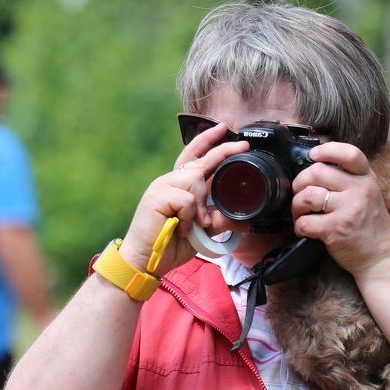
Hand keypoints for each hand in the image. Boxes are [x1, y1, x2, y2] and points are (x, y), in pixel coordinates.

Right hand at [119, 123, 249, 275]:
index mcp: (178, 186)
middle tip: (243, 147)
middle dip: (222, 151)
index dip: (207, 141)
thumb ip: (217, 220)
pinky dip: (189, 217)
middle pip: (198, 161)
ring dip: (200, 206)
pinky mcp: (158, 196)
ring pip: (196, 181)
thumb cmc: (169, 245)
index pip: (193, 156)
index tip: (223, 128)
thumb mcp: (201, 231)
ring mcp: (162, 186)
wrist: (145, 261)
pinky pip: (187, 200)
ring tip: (192, 225)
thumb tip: (244, 220)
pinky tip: (180, 228)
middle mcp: (169, 181)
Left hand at [290, 142, 389, 274]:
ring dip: (296, 205)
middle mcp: (360, 190)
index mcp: (367, 179)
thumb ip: (350, 180)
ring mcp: (349, 209)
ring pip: (307, 195)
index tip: (313, 156)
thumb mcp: (370, 195)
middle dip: (300, 183)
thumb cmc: (371, 228)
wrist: (381, 259)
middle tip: (300, 194)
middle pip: (317, 172)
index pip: (349, 153)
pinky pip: (305, 221)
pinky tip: (304, 230)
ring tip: (301, 213)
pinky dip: (299, 226)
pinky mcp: (336, 229)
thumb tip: (317, 167)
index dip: (327, 150)